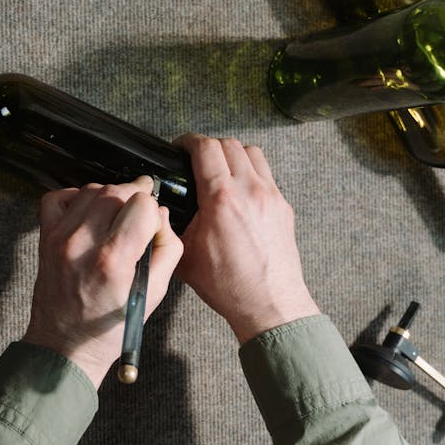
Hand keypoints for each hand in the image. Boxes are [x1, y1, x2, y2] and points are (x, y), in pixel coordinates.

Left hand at [22, 176, 182, 387]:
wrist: (65, 345)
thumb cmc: (108, 328)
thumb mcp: (154, 294)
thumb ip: (167, 249)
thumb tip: (161, 216)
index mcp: (112, 260)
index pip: (141, 205)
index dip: (152, 210)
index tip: (152, 224)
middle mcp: (82, 244)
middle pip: (116, 191)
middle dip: (134, 198)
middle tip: (140, 215)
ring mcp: (59, 238)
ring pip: (90, 190)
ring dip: (109, 197)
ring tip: (116, 218)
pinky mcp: (45, 238)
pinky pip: (58, 197)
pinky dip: (76, 197)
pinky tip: (88, 214)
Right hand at [173, 134, 319, 343]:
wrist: (269, 303)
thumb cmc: (230, 285)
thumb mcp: (186, 254)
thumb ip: (172, 225)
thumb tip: (162, 211)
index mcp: (222, 199)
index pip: (205, 148)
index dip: (187, 141)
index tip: (179, 147)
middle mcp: (250, 190)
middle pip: (229, 144)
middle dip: (208, 146)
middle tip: (194, 158)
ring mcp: (271, 196)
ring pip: (252, 152)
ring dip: (232, 154)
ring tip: (219, 169)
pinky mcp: (283, 206)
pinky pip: (266, 174)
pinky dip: (250, 172)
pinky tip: (239, 190)